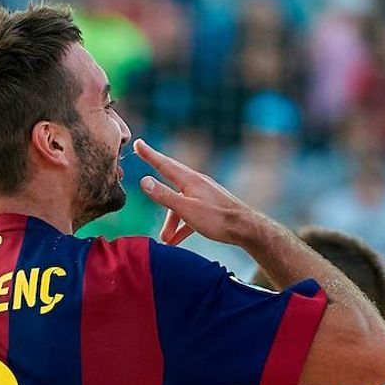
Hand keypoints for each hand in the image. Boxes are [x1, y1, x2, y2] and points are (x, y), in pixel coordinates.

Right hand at [134, 139, 277, 247]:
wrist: (245, 228)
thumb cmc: (217, 219)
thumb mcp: (185, 208)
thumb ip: (163, 195)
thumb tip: (143, 180)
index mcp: (189, 180)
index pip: (164, 164)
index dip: (149, 154)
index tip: (138, 143)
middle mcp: (196, 183)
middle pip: (170, 184)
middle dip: (156, 189)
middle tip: (142, 178)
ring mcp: (204, 195)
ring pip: (180, 204)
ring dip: (171, 222)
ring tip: (165, 240)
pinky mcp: (210, 207)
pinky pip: (190, 214)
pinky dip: (182, 226)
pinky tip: (177, 241)